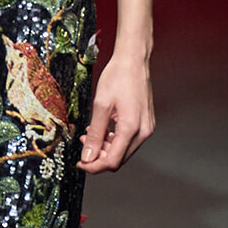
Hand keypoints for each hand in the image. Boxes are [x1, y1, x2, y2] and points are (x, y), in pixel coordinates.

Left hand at [78, 51, 154, 172]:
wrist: (134, 60)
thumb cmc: (119, 77)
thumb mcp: (100, 106)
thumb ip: (95, 134)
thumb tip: (88, 156)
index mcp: (132, 128)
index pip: (112, 161)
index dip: (94, 166)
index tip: (81, 163)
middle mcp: (143, 131)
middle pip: (119, 158)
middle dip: (99, 157)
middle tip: (83, 147)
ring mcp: (146, 127)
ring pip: (124, 150)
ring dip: (106, 148)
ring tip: (90, 136)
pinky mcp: (145, 123)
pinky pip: (129, 140)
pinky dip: (114, 140)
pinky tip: (102, 130)